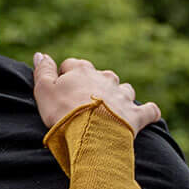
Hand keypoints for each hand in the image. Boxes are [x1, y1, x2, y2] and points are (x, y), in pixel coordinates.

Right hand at [32, 53, 161, 134]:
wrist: (90, 134)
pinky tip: (147, 114)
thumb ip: (42, 71)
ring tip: (112, 109)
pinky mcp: (136, 114)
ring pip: (125, 89)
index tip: (60, 90)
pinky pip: (148, 110)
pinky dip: (148, 112)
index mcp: (82, 71)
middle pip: (101, 75)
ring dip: (120, 96)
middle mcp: (105, 78)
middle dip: (95, 85)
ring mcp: (122, 95)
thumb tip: (40, 54)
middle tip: (84, 103)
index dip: (65, 76)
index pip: (72, 65)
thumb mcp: (43, 91)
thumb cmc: (63, 112)